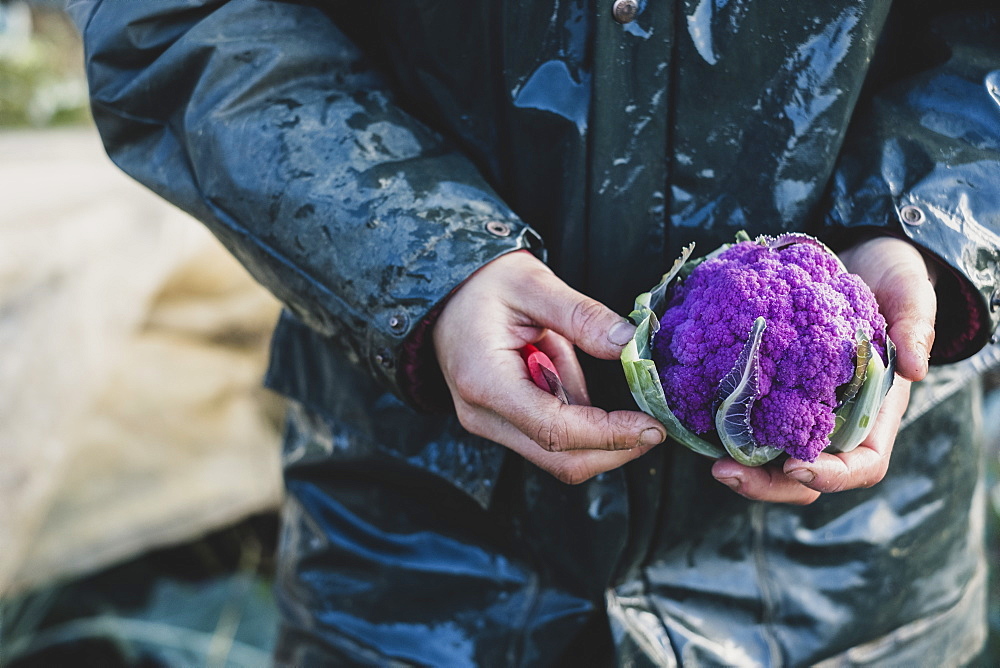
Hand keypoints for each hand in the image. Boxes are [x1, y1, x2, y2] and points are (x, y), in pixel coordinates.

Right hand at [432, 250, 665, 483]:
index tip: (652, 427)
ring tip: (605, 387)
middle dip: (614, 449)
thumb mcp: (532, 283)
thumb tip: (628, 343)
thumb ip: (581, 315)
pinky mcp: (501, 422)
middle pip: (559, 459)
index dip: (609, 434)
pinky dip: (581, 421)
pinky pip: (549, 437)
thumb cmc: (482, 284)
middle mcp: (483, 414)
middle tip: (655, 428)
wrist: (444, 293)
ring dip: (599, 434)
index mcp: (484, 381)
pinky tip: (581, 385)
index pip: (555, 430)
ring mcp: (489, 423)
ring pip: (557, 455)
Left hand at [712, 236, 935, 503]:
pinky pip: (747, 422)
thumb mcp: (909, 293)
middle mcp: (835, 421)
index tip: (795, 466)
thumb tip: (917, 368)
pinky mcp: (768, 390)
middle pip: (806, 477)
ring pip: (771, 458)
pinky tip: (696, 421)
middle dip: (768, 484)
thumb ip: (915, 325)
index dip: (832, 475)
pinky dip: (725, 430)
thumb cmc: (888, 279)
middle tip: (725, 472)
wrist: (854, 257)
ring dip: (742, 467)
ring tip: (709, 462)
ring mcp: (799, 409)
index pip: (862, 465)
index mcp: (875, 412)